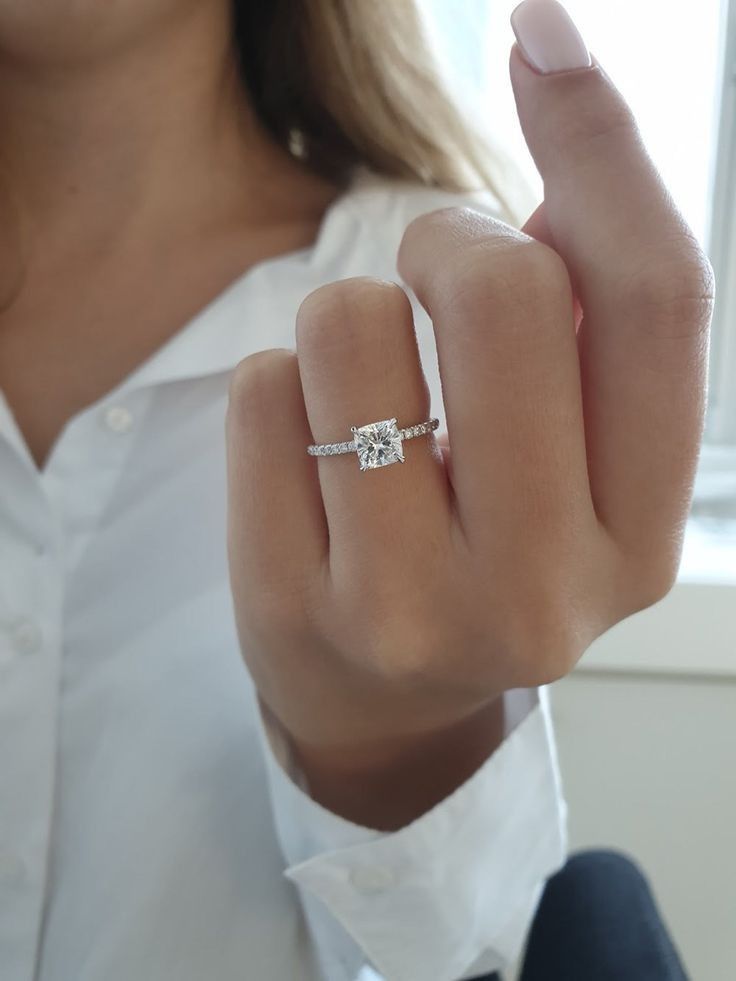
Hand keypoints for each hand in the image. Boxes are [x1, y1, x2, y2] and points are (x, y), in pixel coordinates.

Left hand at [226, 44, 713, 791]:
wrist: (382, 696)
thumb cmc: (481, 548)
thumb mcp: (569, 462)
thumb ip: (585, 323)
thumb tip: (559, 114)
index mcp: (639, 532)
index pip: (656, 305)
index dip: (605, 148)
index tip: (544, 36)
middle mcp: (545, 585)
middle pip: (503, 294)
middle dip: (446, 236)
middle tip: (432, 275)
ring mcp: (414, 610)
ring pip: (351, 323)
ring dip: (348, 315)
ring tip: (365, 394)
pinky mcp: (296, 607)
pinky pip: (258, 393)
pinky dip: (276, 389)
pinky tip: (306, 458)